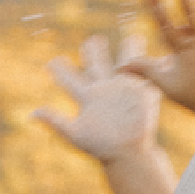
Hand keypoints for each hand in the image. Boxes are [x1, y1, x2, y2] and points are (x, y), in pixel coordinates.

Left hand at [33, 31, 161, 163]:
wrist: (129, 154)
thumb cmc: (102, 147)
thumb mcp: (76, 134)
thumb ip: (56, 122)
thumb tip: (32, 113)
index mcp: (89, 97)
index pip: (71, 79)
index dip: (61, 70)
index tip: (52, 62)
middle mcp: (105, 90)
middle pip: (97, 64)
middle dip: (95, 51)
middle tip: (93, 40)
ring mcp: (125, 90)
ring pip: (126, 64)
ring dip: (130, 50)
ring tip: (134, 38)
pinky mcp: (143, 94)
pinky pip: (149, 77)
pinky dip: (155, 67)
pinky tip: (162, 58)